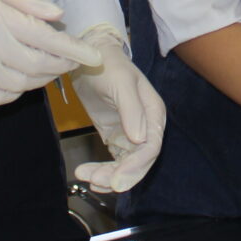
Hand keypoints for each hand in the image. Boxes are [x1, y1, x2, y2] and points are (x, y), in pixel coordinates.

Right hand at [0, 0, 100, 105]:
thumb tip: (58, 16)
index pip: (46, 40)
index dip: (74, 51)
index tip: (95, 56)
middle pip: (37, 66)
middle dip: (63, 66)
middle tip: (73, 60)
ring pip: (19, 86)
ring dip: (41, 80)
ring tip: (49, 67)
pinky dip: (14, 93)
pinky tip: (19, 80)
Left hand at [69, 24, 165, 192]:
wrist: (88, 58)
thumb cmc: (108, 65)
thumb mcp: (120, 83)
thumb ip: (130, 109)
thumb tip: (139, 139)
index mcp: (153, 113)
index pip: (151, 146)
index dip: (136, 165)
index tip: (117, 179)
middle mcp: (146, 126)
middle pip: (140, 160)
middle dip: (121, 174)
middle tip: (99, 182)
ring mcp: (130, 133)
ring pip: (125, 164)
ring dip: (108, 175)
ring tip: (87, 178)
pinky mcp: (115, 137)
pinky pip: (114, 161)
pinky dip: (103, 171)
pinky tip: (90, 177)